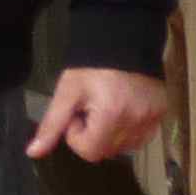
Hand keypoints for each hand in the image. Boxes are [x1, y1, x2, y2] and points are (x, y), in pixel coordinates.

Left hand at [28, 66, 170, 164]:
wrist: (122, 42)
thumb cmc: (90, 67)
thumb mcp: (67, 93)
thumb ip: (52, 124)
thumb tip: (34, 152)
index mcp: (111, 116)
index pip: (89, 151)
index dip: (77, 134)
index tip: (78, 112)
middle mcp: (136, 122)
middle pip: (106, 151)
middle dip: (93, 134)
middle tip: (91, 108)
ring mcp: (152, 120)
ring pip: (123, 147)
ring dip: (110, 134)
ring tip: (107, 107)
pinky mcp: (161, 116)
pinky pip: (140, 138)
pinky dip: (128, 131)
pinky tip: (123, 110)